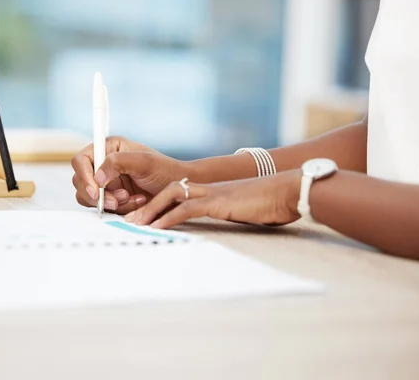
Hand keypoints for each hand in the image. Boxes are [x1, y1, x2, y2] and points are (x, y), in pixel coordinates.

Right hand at [71, 136, 191, 213]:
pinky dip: (119, 209)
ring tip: (132, 199)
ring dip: (110, 202)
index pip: (82, 160)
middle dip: (98, 194)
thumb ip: (117, 163)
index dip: (84, 176)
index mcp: (108, 148)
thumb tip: (98, 176)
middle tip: (117, 200)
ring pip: (90, 198)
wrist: (179, 190)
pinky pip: (104, 208)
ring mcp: (106, 183)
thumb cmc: (165, 170)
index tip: (95, 190)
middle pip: (81, 182)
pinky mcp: (112, 198)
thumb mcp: (143, 162)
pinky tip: (137, 203)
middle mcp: (103, 164)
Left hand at [125, 170, 302, 228]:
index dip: (160, 204)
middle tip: (130, 220)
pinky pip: (186, 209)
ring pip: (171, 197)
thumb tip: (231, 221)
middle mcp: (208, 189)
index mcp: (213, 191)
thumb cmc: (272, 203)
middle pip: (168, 192)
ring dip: (151, 211)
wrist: (289, 192)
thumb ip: (233, 213)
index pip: (180, 193)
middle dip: (148, 206)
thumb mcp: (245, 210)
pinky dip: (169, 218)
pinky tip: (157, 228)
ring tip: (135, 224)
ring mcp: (211, 193)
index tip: (146, 218)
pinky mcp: (217, 202)